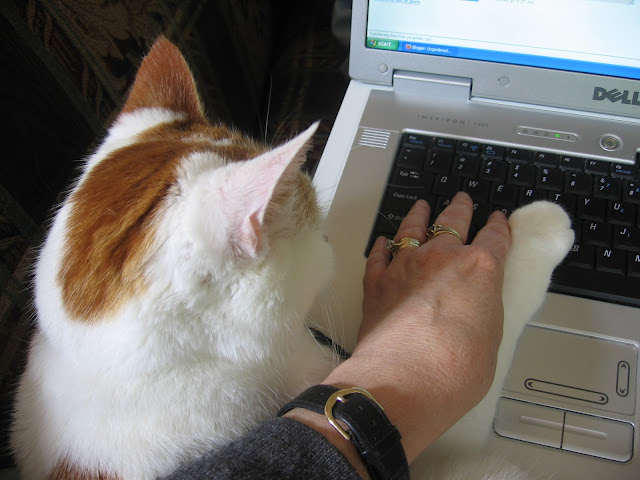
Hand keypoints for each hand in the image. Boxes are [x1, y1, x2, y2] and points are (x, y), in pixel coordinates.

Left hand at [324, 192, 510, 461]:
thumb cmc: (454, 369)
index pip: (495, 237)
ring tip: (421, 207)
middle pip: (453, 222)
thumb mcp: (491, 339)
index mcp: (479, 268)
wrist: (402, 381)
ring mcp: (405, 266)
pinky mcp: (376, 283)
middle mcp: (441, 258)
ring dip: (418, 216)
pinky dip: (382, 247)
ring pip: (412, 229)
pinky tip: (383, 241)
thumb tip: (476, 308)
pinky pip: (379, 256)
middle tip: (462, 200)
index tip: (499, 219)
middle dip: (460, 209)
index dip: (499, 226)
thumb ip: (484, 311)